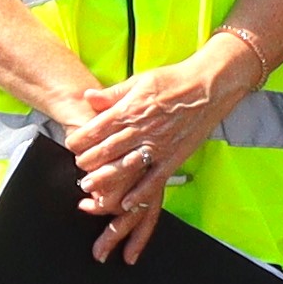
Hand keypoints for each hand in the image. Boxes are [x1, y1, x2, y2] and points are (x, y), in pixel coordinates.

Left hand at [64, 52, 235, 256]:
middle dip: (87, 161)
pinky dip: (140, 192)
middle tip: (79, 168)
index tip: (72, 145)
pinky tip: (127, 203)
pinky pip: (154, 179)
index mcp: (130, 109)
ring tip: (89, 187)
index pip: (95, 129)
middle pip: (106, 150)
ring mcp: (158, 145)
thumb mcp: (139, 80)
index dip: (79, 140)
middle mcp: (141, 129)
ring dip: (105, 179)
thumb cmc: (175, 80)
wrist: (210, 86)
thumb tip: (87, 97)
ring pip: (125, 167)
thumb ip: (112, 94)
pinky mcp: (174, 156)